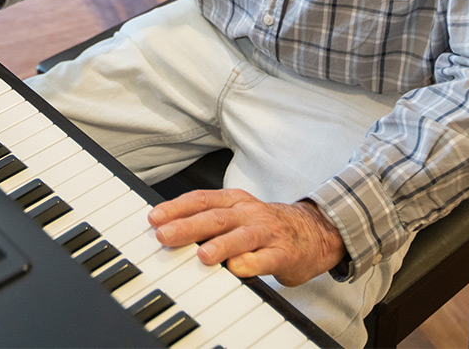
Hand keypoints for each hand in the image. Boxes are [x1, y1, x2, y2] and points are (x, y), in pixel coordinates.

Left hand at [148, 189, 344, 286]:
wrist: (314, 231)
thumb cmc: (266, 225)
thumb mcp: (237, 214)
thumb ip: (208, 219)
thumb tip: (168, 227)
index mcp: (235, 201)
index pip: (201, 200)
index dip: (177, 207)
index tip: (154, 217)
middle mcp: (249, 213)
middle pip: (216, 217)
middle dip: (188, 226)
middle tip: (165, 235)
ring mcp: (267, 232)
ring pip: (241, 236)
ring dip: (221, 245)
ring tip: (203, 255)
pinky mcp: (283, 253)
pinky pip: (266, 258)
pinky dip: (251, 264)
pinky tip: (237, 269)